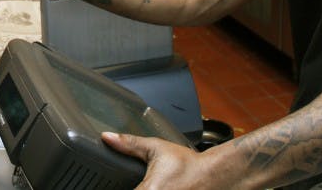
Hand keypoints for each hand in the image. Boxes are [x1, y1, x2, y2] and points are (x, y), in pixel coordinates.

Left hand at [101, 132, 221, 188]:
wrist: (214, 175)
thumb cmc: (188, 164)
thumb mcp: (156, 149)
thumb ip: (130, 144)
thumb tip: (107, 137)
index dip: (112, 187)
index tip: (106, 183)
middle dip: (122, 187)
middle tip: (126, 180)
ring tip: (144, 183)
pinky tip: (152, 187)